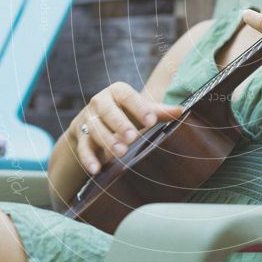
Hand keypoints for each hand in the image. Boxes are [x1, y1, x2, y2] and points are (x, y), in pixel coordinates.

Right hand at [70, 82, 184, 174]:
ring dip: (108, 141)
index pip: (128, 96)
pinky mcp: (79, 137)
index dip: (139, 108)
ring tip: (121, 153)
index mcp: (117, 91)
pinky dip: (88, 159)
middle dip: (120, 124)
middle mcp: (99, 102)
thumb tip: (181, 111)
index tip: (151, 120)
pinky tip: (96, 169)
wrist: (96, 121)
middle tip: (132, 137)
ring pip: (95, 129)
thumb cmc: (126, 114)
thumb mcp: (142, 111)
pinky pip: (83, 148)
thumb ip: (160, 112)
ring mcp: (87, 119)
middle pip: (108, 111)